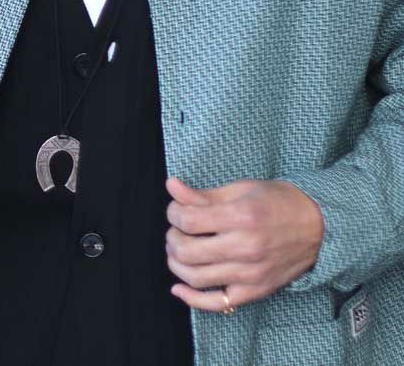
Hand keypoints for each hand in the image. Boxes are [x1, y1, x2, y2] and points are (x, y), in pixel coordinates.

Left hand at [164, 176, 324, 312]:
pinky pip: (218, 303)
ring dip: (176, 263)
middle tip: (176, 229)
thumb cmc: (278, 202)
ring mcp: (251, 274)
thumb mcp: (241, 189)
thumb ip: (203, 194)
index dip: (173, 213)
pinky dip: (192, 299)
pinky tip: (179, 288)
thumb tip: (172, 186)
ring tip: (179, 250)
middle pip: (186, 250)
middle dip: (172, 237)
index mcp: (241, 217)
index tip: (177, 209)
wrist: (318, 226)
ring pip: (195, 277)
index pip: (187, 220)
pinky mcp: (256, 291)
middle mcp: (246, 248)